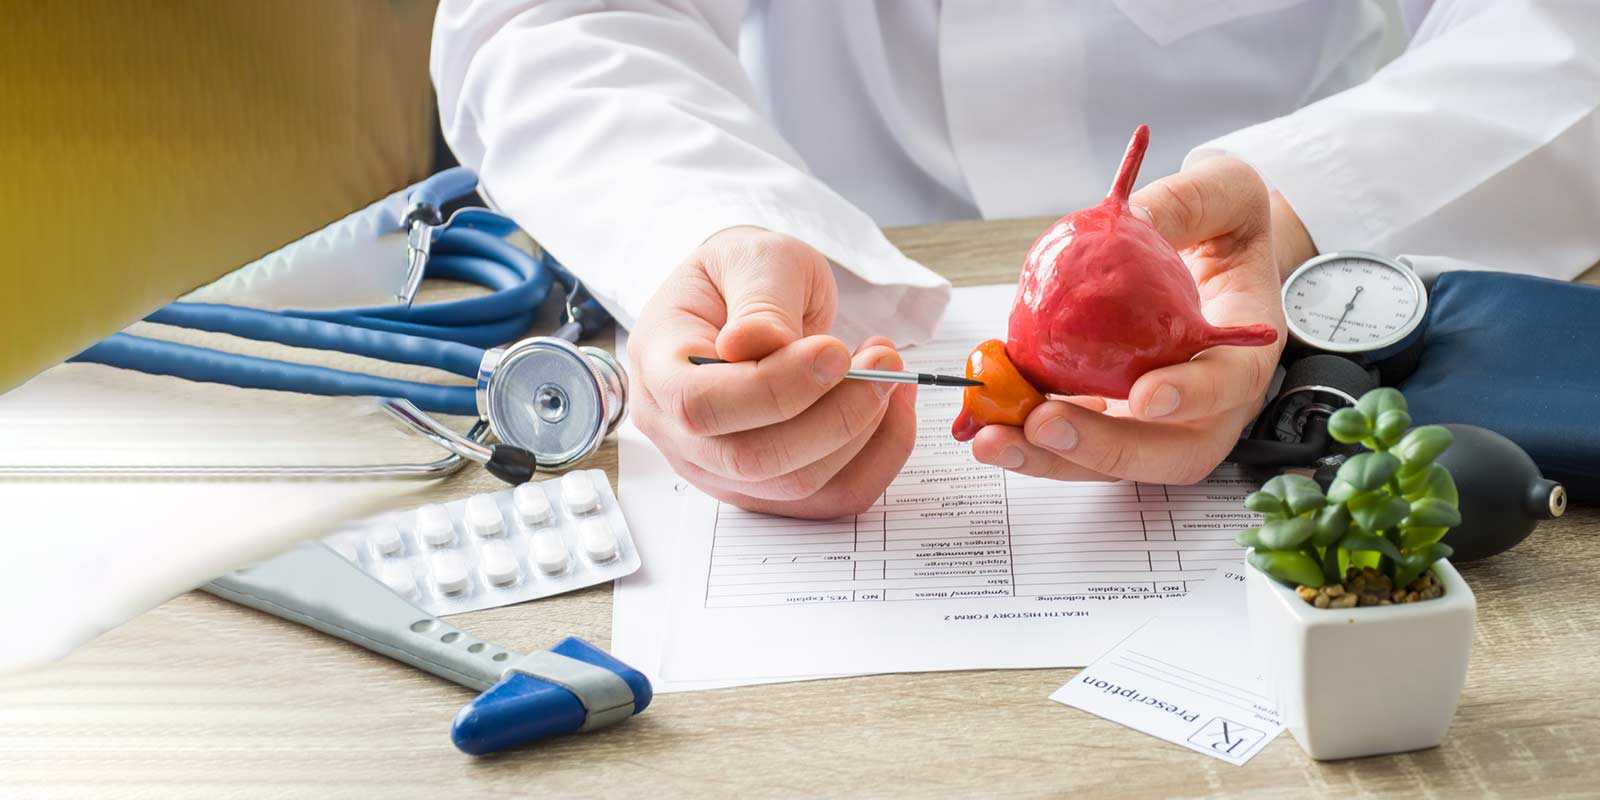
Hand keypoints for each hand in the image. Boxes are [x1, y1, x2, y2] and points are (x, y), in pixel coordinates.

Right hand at [629, 227, 916, 517]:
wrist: (747, 298)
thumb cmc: (743, 274)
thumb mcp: (752, 256)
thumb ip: (759, 298)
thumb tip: (756, 342)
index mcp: (657, 365)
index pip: (700, 405)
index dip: (774, 389)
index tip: (836, 351)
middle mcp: (676, 431)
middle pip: (750, 460)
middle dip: (834, 417)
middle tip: (884, 362)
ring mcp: (719, 468)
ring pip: (797, 485)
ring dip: (862, 432)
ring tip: (888, 369)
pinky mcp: (767, 486)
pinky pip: (831, 498)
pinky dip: (877, 456)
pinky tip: (892, 405)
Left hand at [969, 156, 1297, 483]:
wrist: (1214, 255)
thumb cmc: (1226, 226)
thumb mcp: (1220, 193)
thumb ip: (1183, 204)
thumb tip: (1131, 218)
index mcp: (1246, 350)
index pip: (1229, 385)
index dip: (1192, 397)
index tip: (1146, 396)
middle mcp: (1209, 404)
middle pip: (1167, 452)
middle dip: (1101, 448)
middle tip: (1042, 423)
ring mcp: (1161, 423)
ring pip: (1114, 461)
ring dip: (1049, 457)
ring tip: (991, 439)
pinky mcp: (1116, 420)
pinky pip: (1076, 438)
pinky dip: (1030, 433)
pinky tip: (987, 415)